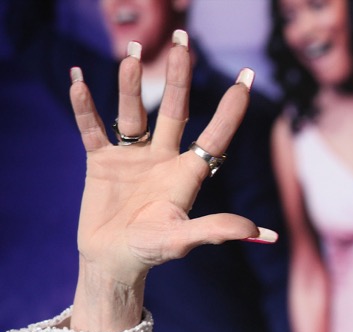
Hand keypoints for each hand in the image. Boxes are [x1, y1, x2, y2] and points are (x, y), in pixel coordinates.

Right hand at [69, 32, 275, 331]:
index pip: (216, 134)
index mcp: (187, 174)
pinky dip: (85, 107)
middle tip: (183, 38)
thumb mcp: (183, 240)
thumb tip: (262, 233)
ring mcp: (132, 157)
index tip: (248, 77)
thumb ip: (217, 231)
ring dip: (131, 84)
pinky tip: (79, 80)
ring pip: (134, 112)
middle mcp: (163, 159)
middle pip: (175, 110)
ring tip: (132, 51)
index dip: (233, 108)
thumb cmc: (152, 253)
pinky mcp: (101, 161)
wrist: (112, 263)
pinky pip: (92, 128)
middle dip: (179, 75)